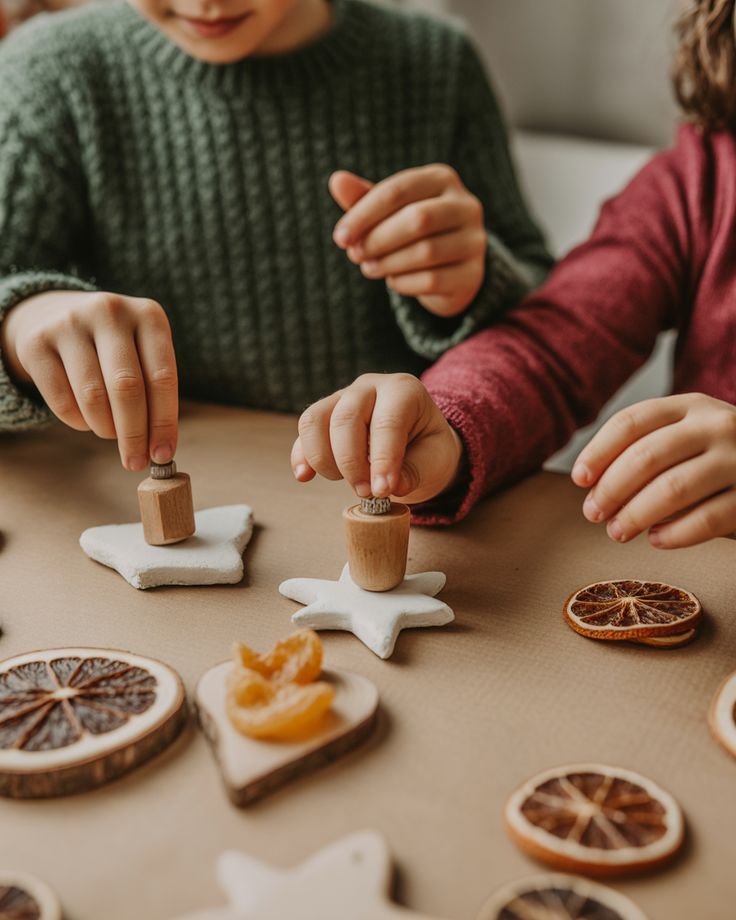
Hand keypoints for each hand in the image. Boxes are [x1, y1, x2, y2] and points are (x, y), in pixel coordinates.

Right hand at [0, 290, 178, 470]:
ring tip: (110, 433)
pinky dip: (78, 422)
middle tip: (135, 461)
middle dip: (134, 434)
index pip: (162, 378)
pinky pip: (62, 400)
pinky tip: (86, 421)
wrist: (54, 315)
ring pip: (93, 396)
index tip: (163, 454)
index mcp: (149, 315)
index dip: (164, 422)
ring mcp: (70, 323)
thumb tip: (161, 450)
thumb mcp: (143, 354)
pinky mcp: (36, 343)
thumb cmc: (114, 347)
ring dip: (105, 429)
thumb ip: (155, 394)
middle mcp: (110, 312)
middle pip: (127, 388)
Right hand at [291, 373, 463, 503]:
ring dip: (324, 458)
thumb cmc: (427, 447)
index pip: (387, 422)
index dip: (383, 459)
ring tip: (345, 482)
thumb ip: (413, 473)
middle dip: (351, 462)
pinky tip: (305, 476)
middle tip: (366, 492)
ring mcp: (341, 397)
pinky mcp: (323, 416)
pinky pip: (304, 432)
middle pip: (345, 417)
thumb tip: (386, 487)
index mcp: (404, 390)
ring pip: (315, 419)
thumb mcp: (435, 460)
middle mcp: (369, 387)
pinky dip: (302, 456)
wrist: (416, 440)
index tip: (382, 491)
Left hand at [330, 165, 485, 317]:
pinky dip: (404, 282)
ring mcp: (474, 240)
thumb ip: (363, 197)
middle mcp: (466, 205)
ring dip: (388, 262)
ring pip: (426, 252)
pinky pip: (433, 280)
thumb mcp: (388, 212)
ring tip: (368, 268)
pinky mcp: (473, 274)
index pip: (398, 191)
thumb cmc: (412, 232)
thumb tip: (336, 180)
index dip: (364, 214)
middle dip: (378, 239)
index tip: (340, 237)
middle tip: (355, 254)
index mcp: (442, 179)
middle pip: (417, 219)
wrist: (450, 269)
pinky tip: (392, 280)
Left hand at [571, 394, 735, 547]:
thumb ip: (647, 448)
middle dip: (611, 489)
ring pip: (673, 488)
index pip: (631, 422)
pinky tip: (656, 540)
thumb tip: (591, 484)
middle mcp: (716, 424)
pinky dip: (674, 534)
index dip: (598, 452)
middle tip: (593, 513)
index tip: (579, 479)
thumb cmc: (718, 458)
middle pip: (646, 456)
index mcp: (690, 404)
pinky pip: (707, 519)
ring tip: (617, 532)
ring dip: (635, 514)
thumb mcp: (687, 436)